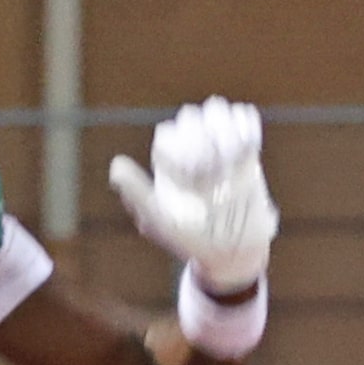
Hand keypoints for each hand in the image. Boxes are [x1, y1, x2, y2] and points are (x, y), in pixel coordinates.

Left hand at [108, 98, 277, 294]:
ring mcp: (218, 147)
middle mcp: (190, 150)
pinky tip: (247, 153)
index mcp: (167, 164)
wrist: (230, 253)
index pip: (168, 135)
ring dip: (225, 131)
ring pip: (216, 110)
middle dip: (202, 140)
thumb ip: (137, 194)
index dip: (179, 149)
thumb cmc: (189, 242)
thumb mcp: (160, 223)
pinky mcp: (245, 149)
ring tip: (232, 160)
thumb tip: (116, 166)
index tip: (191, 177)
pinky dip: (246, 128)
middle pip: (191, 117)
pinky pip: (244, 117)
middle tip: (213, 172)